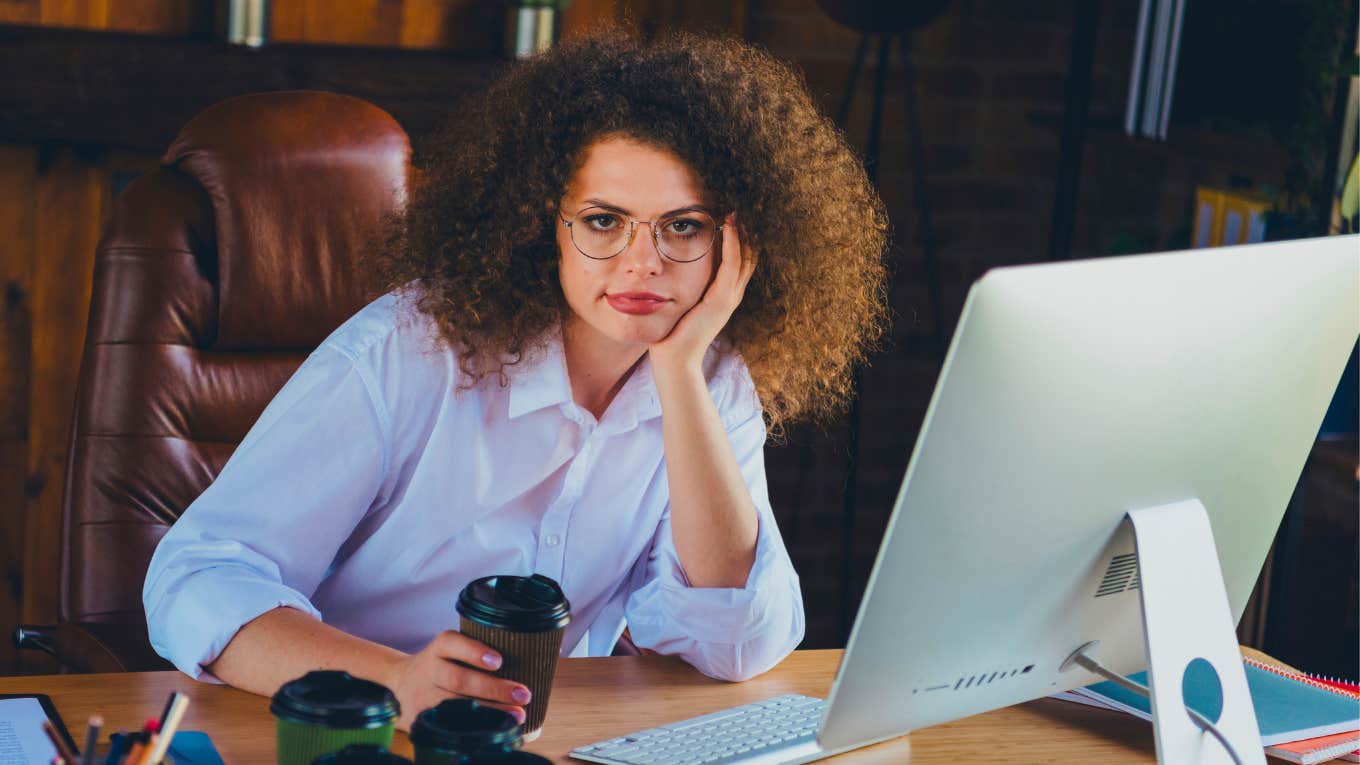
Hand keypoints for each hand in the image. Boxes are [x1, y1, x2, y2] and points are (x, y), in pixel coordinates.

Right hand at [386, 631, 530, 730]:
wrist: (399, 681)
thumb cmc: (442, 664)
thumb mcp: (451, 649)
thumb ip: (477, 652)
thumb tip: (530, 661)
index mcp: (439, 648)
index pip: (452, 643)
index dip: (475, 652)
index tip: (499, 661)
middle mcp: (429, 669)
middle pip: (459, 679)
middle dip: (493, 689)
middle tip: (523, 694)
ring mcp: (422, 696)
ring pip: (454, 705)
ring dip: (489, 711)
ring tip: (517, 715)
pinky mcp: (420, 719)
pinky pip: (448, 725)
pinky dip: (473, 728)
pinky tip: (494, 729)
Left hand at [649, 214, 756, 373]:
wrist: (674, 360)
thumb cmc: (672, 335)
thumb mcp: (680, 305)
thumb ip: (682, 289)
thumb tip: (668, 272)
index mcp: (722, 296)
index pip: (738, 262)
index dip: (738, 240)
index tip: (729, 218)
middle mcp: (730, 295)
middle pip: (747, 256)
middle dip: (744, 233)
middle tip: (737, 208)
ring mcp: (728, 298)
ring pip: (744, 257)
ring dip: (741, 232)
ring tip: (735, 211)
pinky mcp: (721, 300)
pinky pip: (731, 265)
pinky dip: (733, 243)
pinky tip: (728, 225)